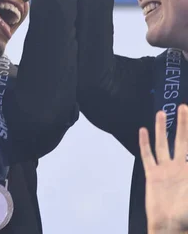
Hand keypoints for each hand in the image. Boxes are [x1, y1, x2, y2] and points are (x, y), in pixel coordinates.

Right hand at [140, 105, 187, 233]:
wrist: (169, 226)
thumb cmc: (185, 213)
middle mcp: (178, 167)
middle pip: (181, 140)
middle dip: (183, 124)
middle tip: (184, 106)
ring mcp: (165, 170)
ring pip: (163, 144)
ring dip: (162, 128)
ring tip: (161, 112)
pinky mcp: (152, 175)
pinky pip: (147, 155)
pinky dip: (144, 143)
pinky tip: (143, 131)